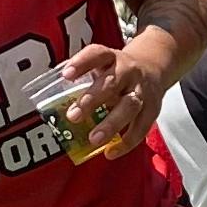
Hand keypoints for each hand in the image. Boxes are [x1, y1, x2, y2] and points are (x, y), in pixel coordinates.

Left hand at [52, 33, 170, 164]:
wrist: (154, 67)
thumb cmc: (117, 71)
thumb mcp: (103, 65)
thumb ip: (84, 79)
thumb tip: (52, 104)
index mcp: (112, 58)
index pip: (97, 54)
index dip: (82, 63)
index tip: (66, 75)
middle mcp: (129, 71)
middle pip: (112, 84)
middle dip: (92, 100)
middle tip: (73, 116)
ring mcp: (142, 90)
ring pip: (129, 106)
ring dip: (111, 124)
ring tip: (94, 139)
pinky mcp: (153, 108)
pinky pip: (141, 127)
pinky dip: (126, 142)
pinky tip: (110, 152)